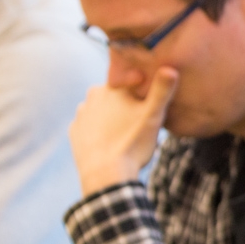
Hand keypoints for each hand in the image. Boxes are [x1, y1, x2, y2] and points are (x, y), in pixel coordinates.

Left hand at [69, 67, 178, 195]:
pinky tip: (110, 143)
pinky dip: (99, 131)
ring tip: (125, 136)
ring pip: (102, 110)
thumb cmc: (132, 143)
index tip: (150, 106)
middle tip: (139, 124)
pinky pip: (90, 126)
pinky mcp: (74, 131)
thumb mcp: (153, 116)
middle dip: (127, 105)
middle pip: (116, 96)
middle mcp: (93, 95)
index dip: (142, 92)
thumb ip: (162, 90)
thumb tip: (170, 68)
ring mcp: (81, 114)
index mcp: (113, 87)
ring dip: (112, 118)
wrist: (105, 175)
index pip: (131, 81)